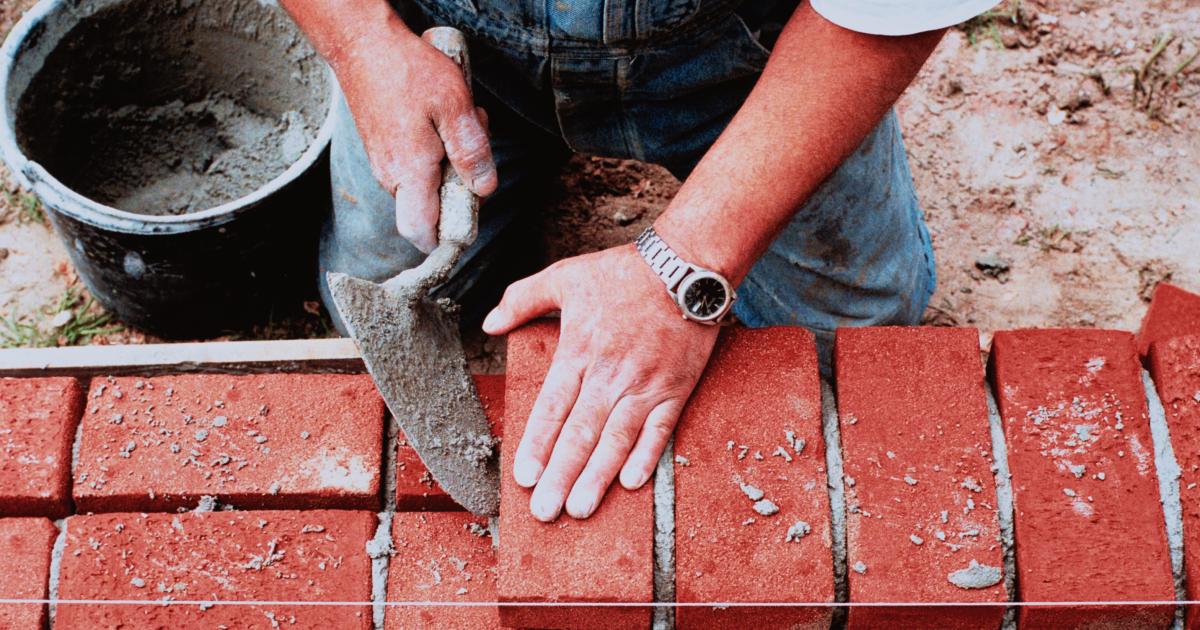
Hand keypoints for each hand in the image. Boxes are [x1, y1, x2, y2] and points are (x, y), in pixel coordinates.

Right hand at [333, 26, 495, 251]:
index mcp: (409, 173)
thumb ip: (471, 151)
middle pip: (432, 210)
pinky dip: (437, 149)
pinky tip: (443, 118)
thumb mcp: (454, 106)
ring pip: (428, 184)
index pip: (422, 234)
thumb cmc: (408, 70)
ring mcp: (385, 164)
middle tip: (473, 144)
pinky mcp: (384, 150)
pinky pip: (417, 166)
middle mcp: (392, 177)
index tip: (469, 219)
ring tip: (459, 121)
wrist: (362, 45)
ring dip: (452, 163)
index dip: (447, 240)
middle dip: (461, 186)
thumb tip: (484, 189)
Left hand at [482, 245, 719, 520]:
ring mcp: (645, 384)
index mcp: (579, 350)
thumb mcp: (565, 275)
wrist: (686, 266)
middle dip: (561, 476)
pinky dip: (646, 456)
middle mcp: (610, 374)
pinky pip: (659, 429)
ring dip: (597, 477)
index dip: (538, 445)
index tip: (524, 477)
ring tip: (580, 508)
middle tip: (545, 512)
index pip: (553, 408)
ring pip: (616, 439)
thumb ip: (523, 299)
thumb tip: (489, 323)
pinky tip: (630, 483)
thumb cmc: (623, 272)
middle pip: (581, 433)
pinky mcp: (676, 388)